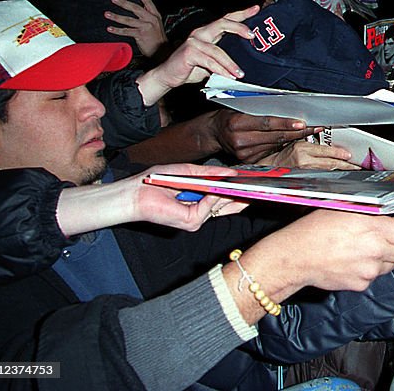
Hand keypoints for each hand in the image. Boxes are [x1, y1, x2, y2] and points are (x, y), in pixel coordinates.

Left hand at [105, 0, 167, 56]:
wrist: (162, 51)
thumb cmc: (157, 39)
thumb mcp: (156, 25)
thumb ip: (148, 16)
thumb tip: (141, 8)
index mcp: (155, 16)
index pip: (148, 3)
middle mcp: (151, 20)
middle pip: (136, 9)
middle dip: (123, 3)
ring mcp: (146, 27)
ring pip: (128, 20)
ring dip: (116, 17)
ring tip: (107, 14)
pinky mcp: (141, 35)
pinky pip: (127, 31)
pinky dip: (117, 30)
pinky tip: (110, 28)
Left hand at [130, 163, 248, 229]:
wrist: (136, 193)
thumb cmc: (157, 181)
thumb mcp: (188, 171)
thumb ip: (210, 173)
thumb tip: (231, 172)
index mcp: (200, 200)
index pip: (226, 197)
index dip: (239, 190)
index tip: (253, 182)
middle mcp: (200, 211)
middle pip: (229, 204)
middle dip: (242, 194)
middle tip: (257, 184)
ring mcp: (197, 218)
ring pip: (221, 204)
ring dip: (227, 192)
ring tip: (241, 182)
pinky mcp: (192, 222)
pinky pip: (209, 208)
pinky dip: (211, 197)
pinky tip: (211, 189)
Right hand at [135, 5, 259, 105]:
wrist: (168, 76)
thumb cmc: (189, 68)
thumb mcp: (211, 63)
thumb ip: (223, 60)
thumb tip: (242, 66)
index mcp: (207, 33)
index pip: (226, 20)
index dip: (241, 14)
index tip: (256, 9)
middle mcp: (200, 33)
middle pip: (223, 24)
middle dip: (239, 27)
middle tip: (252, 35)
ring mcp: (194, 41)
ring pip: (218, 50)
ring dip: (230, 64)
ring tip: (240, 73)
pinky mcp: (189, 52)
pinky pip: (209, 61)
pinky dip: (220, 70)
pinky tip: (228, 76)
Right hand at [208, 110, 316, 162]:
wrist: (214, 133)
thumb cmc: (230, 115)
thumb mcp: (240, 107)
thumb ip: (260, 108)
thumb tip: (288, 106)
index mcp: (237, 123)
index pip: (266, 123)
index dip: (285, 123)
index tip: (302, 123)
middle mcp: (240, 140)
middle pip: (275, 136)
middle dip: (298, 132)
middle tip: (316, 127)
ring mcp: (244, 153)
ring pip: (276, 145)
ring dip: (294, 139)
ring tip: (310, 132)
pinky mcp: (248, 160)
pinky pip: (271, 151)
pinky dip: (283, 145)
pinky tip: (294, 140)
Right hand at [256, 210, 393, 291]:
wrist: (296, 258)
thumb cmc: (315, 231)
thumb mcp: (346, 210)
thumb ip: (373, 214)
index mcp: (373, 228)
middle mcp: (375, 250)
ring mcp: (369, 270)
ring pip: (391, 265)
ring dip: (385, 258)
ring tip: (363, 249)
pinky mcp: (361, 284)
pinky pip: (374, 276)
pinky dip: (368, 270)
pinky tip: (352, 261)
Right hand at [258, 138, 357, 169]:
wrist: (266, 169)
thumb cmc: (279, 156)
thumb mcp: (294, 144)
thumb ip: (310, 145)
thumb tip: (329, 147)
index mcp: (302, 148)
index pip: (326, 151)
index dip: (339, 154)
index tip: (349, 155)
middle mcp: (303, 159)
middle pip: (329, 163)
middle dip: (345, 165)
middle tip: (356, 166)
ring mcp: (302, 170)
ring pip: (326, 170)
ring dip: (340, 169)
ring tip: (351, 169)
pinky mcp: (302, 178)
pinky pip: (320, 176)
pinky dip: (330, 175)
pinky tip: (338, 175)